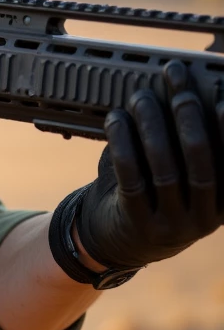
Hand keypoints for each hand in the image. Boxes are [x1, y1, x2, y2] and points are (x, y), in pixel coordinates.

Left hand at [76, 60, 223, 270]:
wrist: (124, 243)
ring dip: (153, 128)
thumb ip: (196, 140)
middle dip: (191, 123)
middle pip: (202, 166)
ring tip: (142, 98)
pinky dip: (123, 145)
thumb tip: (197, 86)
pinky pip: (131, 179)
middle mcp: (203, 218)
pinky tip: (117, 120)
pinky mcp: (136, 223)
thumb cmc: (162, 194)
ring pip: (165, 171)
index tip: (222, 101)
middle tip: (179, 91)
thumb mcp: (186, 176)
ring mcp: (170, 224)